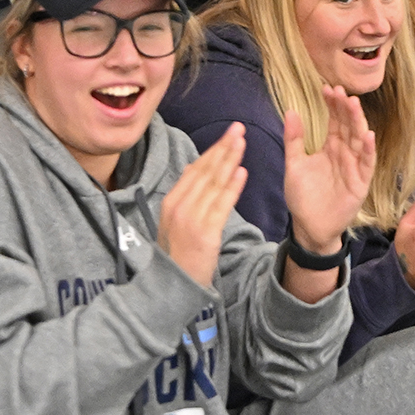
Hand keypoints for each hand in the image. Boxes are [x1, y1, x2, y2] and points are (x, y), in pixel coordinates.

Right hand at [158, 124, 246, 289]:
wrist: (173, 285)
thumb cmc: (178, 253)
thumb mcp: (174, 220)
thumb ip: (185, 194)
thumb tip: (193, 168)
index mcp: (171, 200)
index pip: (195, 169)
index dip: (213, 149)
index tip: (228, 134)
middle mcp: (179, 205)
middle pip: (205, 171)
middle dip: (223, 147)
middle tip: (238, 128)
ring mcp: (191, 218)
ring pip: (214, 183)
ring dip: (229, 160)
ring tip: (242, 142)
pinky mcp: (205, 232)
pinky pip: (221, 205)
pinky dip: (232, 187)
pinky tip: (242, 172)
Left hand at [280, 89, 375, 255]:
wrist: (309, 226)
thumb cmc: (302, 196)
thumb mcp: (293, 164)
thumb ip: (293, 139)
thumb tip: (291, 110)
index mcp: (330, 147)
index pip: (335, 121)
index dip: (332, 105)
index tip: (327, 87)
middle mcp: (345, 154)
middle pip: (348, 126)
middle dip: (345, 109)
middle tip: (341, 91)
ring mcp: (354, 167)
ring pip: (359, 140)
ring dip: (358, 123)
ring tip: (354, 105)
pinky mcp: (360, 183)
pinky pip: (366, 164)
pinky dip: (368, 150)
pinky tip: (368, 136)